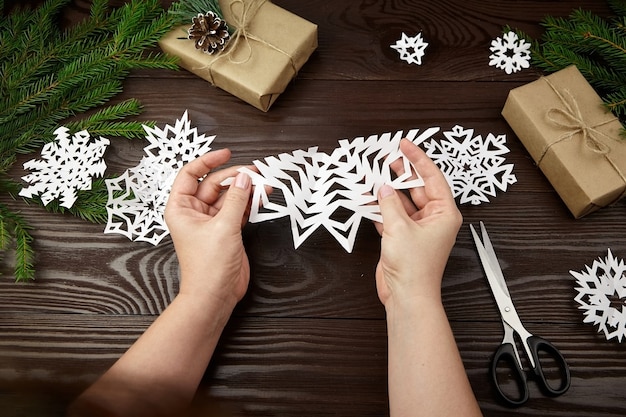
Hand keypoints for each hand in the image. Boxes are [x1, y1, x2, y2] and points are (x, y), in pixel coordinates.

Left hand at [164, 149, 252, 306]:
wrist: (215, 295)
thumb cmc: (208, 267)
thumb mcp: (224, 227)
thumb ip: (236, 199)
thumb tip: (245, 177)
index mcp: (181, 208)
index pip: (190, 174)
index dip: (208, 161)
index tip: (227, 153)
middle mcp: (194, 212)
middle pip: (214, 184)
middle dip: (235, 177)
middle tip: (255, 173)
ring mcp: (211, 222)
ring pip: (229, 196)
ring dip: (245, 190)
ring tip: (264, 186)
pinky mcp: (226, 231)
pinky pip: (237, 209)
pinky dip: (249, 203)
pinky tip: (262, 199)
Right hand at [375, 139, 461, 307]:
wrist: (406, 296)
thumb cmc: (415, 266)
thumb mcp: (400, 227)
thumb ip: (389, 203)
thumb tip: (383, 187)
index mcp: (444, 213)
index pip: (432, 177)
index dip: (418, 159)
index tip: (405, 145)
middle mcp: (433, 219)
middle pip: (417, 187)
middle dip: (402, 173)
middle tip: (387, 156)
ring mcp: (417, 229)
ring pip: (402, 201)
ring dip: (388, 190)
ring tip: (374, 174)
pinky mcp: (403, 238)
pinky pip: (392, 216)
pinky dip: (381, 208)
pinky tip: (368, 198)